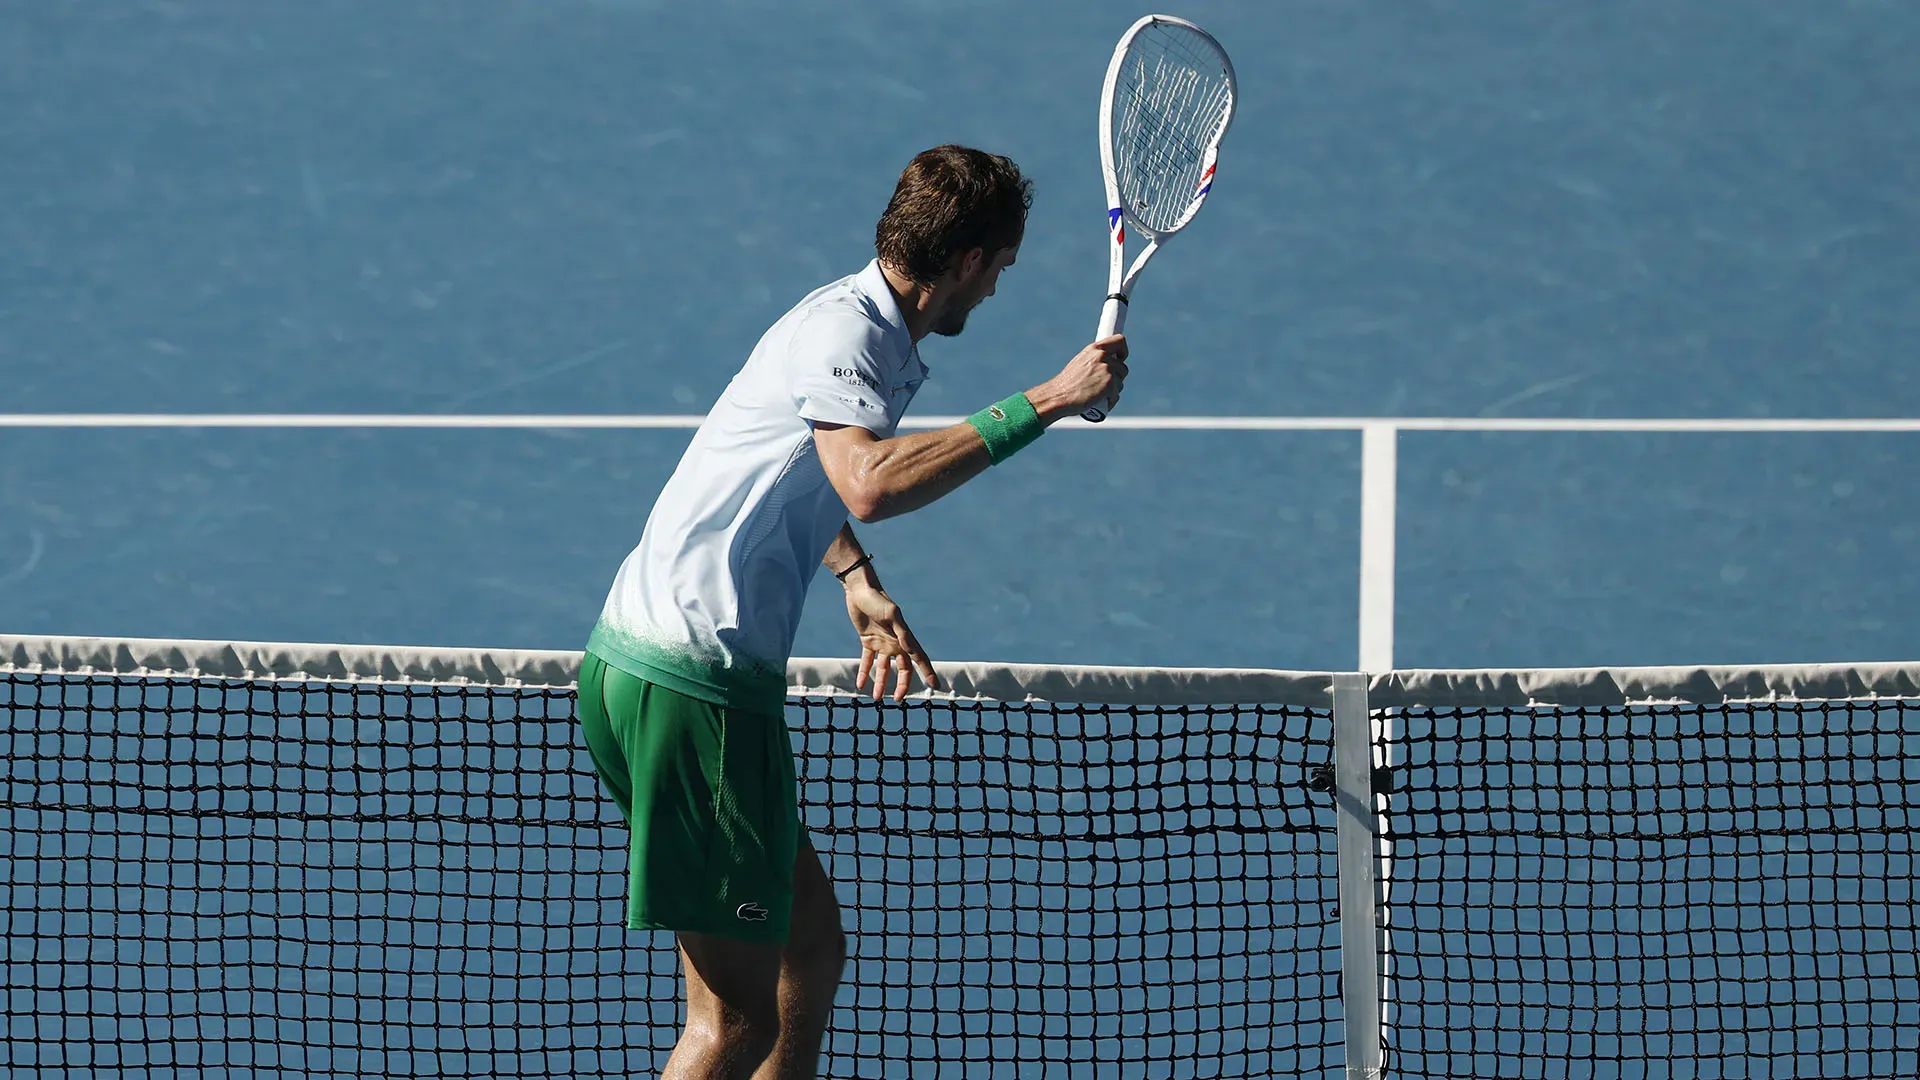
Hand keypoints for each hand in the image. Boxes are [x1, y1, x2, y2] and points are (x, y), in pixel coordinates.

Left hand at [844, 579, 939, 701]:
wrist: (860, 590)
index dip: (927, 672)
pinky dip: (864, 672)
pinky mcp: (868, 641)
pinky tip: (860, 685)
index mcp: (904, 637)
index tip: (934, 686)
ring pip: (884, 668)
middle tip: (897, 699)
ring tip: (877, 697)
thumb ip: (901, 632)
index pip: (919, 658)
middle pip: (903, 668)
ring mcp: (882, 643)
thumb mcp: (891, 614)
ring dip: (881, 683)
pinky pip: (867, 661)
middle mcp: (896, 643)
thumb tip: (910, 649)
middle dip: (902, 684)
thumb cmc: (878, 599)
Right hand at [1029, 334, 1128, 421]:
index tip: (1120, 359)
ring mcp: (1107, 369)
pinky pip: (1116, 395)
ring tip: (1097, 396)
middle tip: (1104, 386)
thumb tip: (1108, 364)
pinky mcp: (1110, 383)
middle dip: (1116, 378)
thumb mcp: (1080, 363)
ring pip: (1120, 383)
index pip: (1119, 340)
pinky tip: (1099, 403)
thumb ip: (1094, 360)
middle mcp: (1102, 356)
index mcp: (1094, 349)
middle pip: (1123, 367)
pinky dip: (1109, 401)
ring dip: (1112, 391)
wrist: (1059, 395)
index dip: (1123, 351)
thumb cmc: (1066, 384)